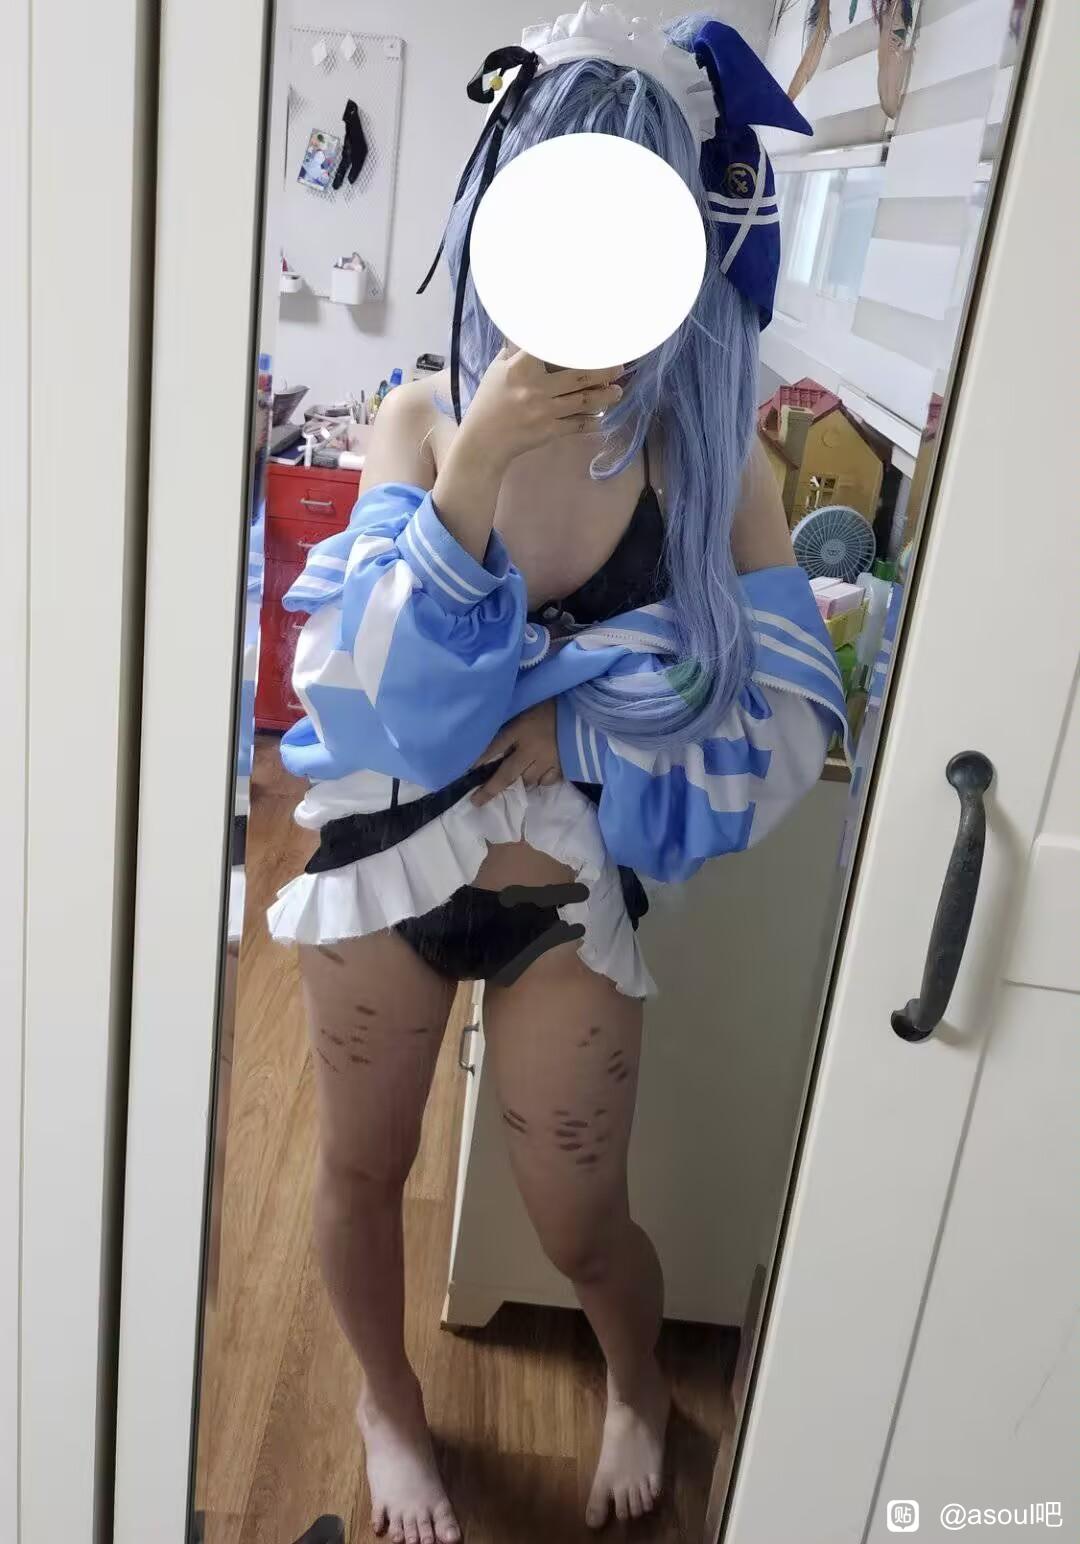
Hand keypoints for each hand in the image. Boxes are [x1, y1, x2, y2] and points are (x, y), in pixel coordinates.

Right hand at [457, 348, 623, 473]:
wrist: (484, 442)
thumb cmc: (489, 403)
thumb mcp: (497, 370)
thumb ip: (515, 352)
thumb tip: (530, 333)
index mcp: (521, 369)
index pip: (550, 348)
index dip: (572, 341)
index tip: (590, 337)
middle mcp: (536, 388)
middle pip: (579, 376)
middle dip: (603, 370)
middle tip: (619, 366)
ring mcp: (545, 411)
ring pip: (584, 401)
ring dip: (605, 396)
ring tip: (618, 391)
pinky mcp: (550, 431)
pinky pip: (578, 425)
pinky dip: (592, 420)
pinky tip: (603, 415)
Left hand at [472, 699, 561, 805]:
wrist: (588, 711)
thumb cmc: (556, 703)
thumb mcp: (529, 705)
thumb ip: (515, 720)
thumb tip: (494, 728)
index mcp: (521, 729)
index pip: (494, 747)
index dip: (478, 760)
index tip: (466, 771)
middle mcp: (531, 748)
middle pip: (507, 773)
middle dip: (490, 789)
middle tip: (476, 802)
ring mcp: (548, 760)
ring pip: (527, 780)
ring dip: (518, 781)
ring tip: (513, 782)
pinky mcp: (563, 767)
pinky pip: (546, 781)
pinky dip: (540, 781)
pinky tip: (538, 776)